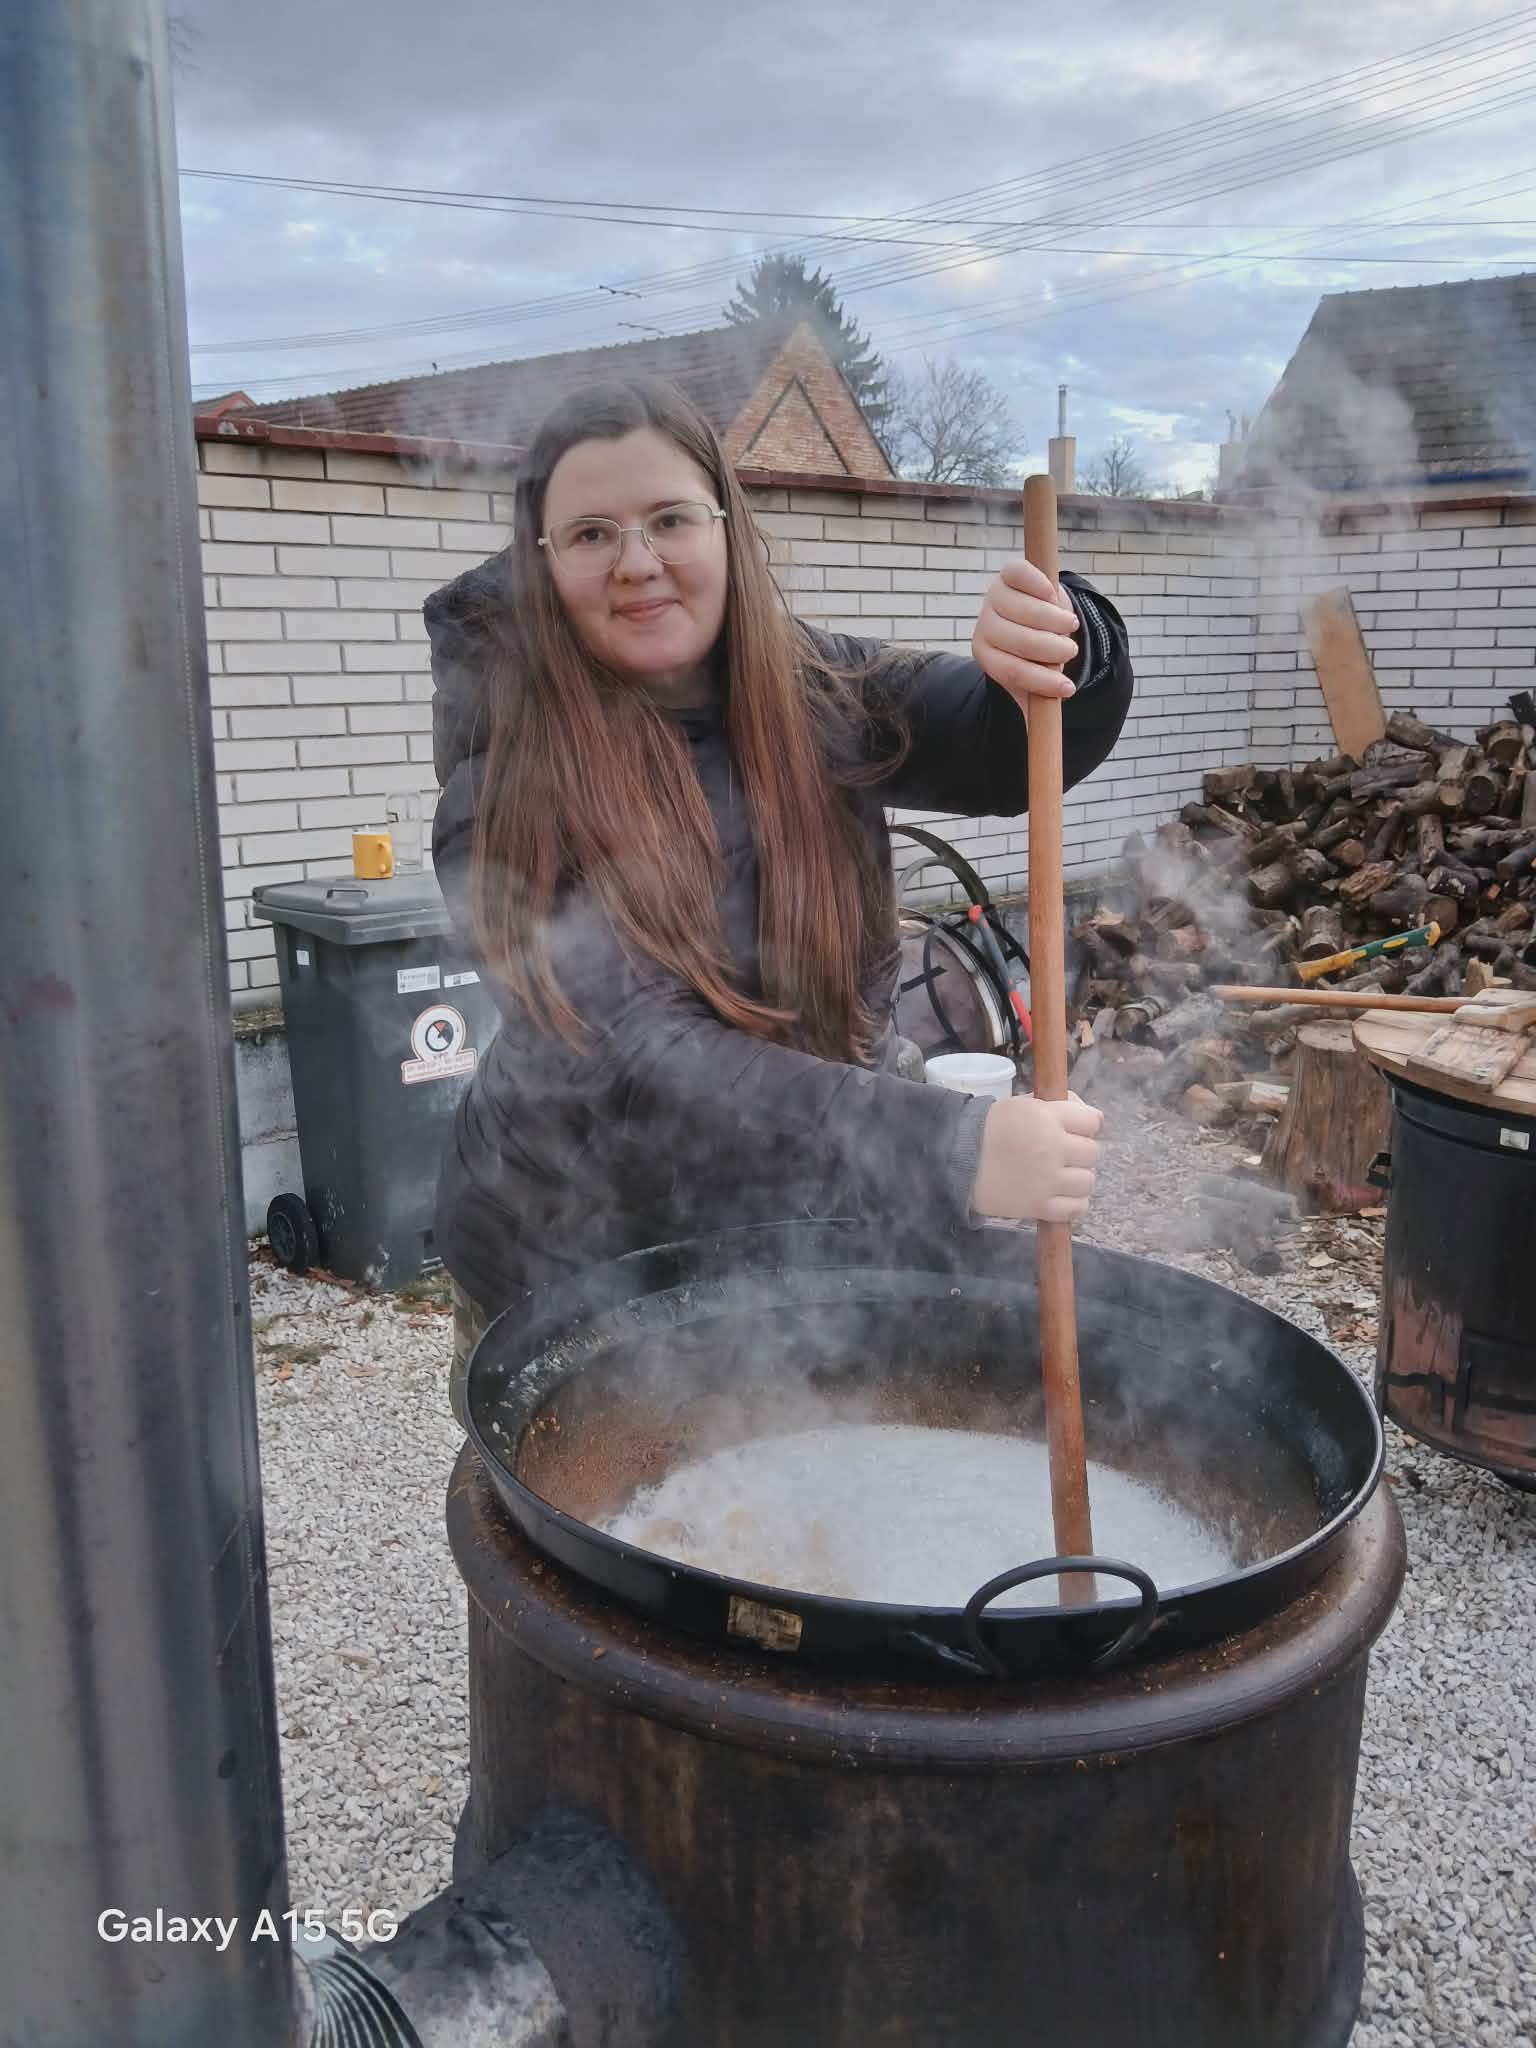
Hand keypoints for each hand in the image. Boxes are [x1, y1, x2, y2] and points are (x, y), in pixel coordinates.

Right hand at [971, 1093, 1103, 1224]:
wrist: (956, 1159)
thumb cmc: (990, 1128)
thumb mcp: (1023, 1105)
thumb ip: (1057, 1108)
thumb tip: (1091, 1118)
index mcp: (1047, 1117)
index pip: (1093, 1121)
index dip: (1086, 1125)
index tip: (1074, 1131)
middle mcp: (1053, 1147)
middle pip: (1093, 1152)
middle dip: (1079, 1153)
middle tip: (1062, 1155)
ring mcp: (1048, 1179)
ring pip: (1088, 1181)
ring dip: (1077, 1179)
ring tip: (1060, 1178)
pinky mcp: (1040, 1206)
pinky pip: (1077, 1208)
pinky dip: (1073, 1204)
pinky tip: (1060, 1196)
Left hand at [972, 559, 1079, 704]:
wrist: (1030, 615)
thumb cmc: (1033, 653)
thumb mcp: (1031, 679)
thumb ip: (1034, 705)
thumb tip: (1037, 741)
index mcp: (986, 654)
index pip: (1012, 670)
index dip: (1042, 682)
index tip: (1068, 690)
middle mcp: (985, 625)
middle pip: (1021, 640)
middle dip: (1053, 649)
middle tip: (1070, 651)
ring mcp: (995, 597)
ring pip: (1028, 609)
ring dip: (1055, 621)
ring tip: (1069, 627)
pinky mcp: (1008, 573)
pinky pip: (1021, 575)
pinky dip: (1041, 586)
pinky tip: (1054, 596)